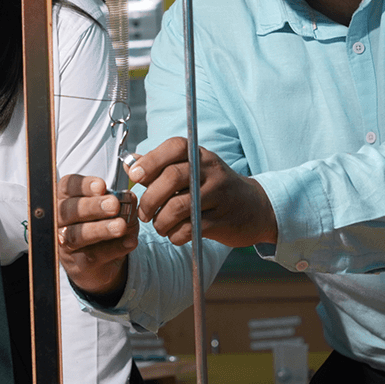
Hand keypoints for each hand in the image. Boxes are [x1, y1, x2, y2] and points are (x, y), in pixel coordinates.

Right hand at [57, 174, 137, 297]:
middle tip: (114, 205)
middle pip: (68, 211)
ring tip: (120, 226)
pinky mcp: (78, 265)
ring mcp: (66, 244)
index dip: (83, 185)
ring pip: (76, 235)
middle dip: (92, 206)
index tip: (102, 186)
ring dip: (100, 229)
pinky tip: (129, 241)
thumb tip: (130, 198)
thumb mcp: (114, 210)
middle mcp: (60, 220)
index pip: (68, 187)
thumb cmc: (103, 224)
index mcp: (66, 199)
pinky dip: (115, 248)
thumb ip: (122, 202)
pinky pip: (93, 255)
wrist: (100, 263)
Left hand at [130, 136, 276, 247]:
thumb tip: (130, 162)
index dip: (150, 160)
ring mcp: (218, 195)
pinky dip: (175, 235)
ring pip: (178, 207)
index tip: (134, 176)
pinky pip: (189, 229)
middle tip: (143, 212)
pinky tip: (175, 234)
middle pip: (172, 178)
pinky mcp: (221, 220)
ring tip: (159, 225)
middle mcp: (211, 171)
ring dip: (160, 221)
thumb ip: (161, 166)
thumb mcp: (192, 170)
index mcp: (200, 155)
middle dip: (150, 198)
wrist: (254, 208)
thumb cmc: (213, 187)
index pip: (174, 147)